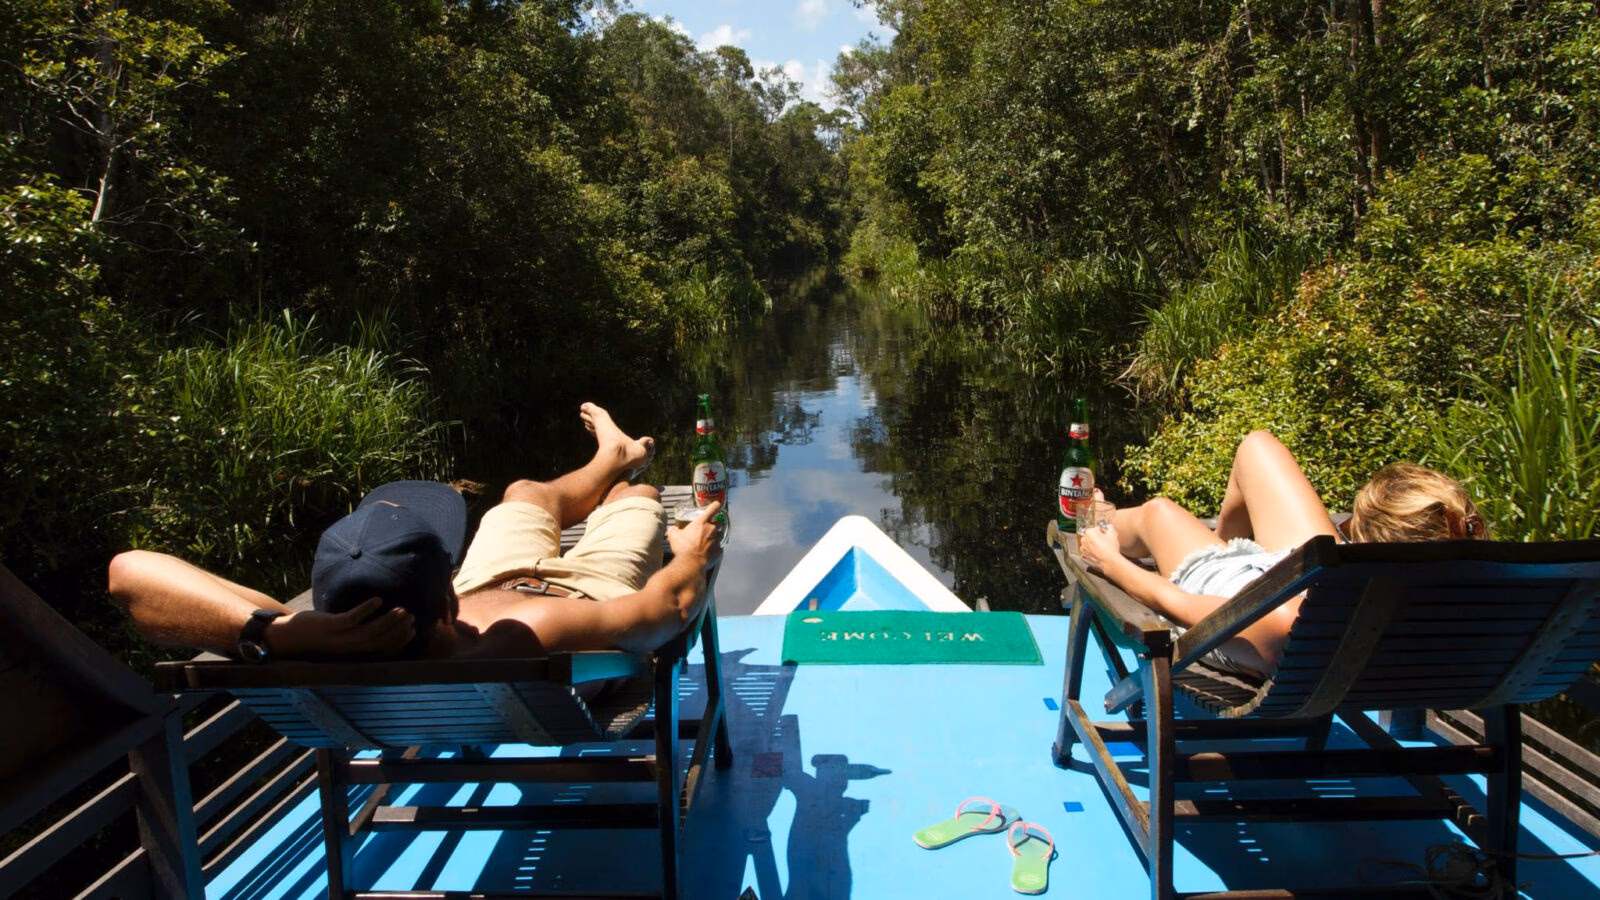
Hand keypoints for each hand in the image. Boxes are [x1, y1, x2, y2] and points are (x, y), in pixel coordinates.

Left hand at [268, 598, 414, 658]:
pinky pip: (352, 618)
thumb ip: (355, 634)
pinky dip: (367, 609)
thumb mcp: (339, 638)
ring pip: (371, 631)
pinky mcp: (330, 626)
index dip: (400, 641)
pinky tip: (378, 599)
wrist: (287, 638)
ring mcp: (340, 638)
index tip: (413, 628)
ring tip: (401, 608)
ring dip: (388, 620)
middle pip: (381, 641)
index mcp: (353, 654)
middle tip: (412, 616)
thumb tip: (376, 624)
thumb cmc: (315, 636)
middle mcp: (349, 649)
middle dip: (399, 629)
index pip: (383, 651)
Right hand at [668, 500, 724, 565]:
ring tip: (709, 538)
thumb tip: (672, 529)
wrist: (691, 563)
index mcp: (702, 522)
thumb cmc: (683, 548)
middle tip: (709, 526)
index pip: (713, 508)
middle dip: (715, 522)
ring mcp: (716, 540)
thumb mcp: (673, 536)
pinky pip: (719, 547)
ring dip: (717, 534)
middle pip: (719, 521)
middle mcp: (711, 529)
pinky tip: (710, 550)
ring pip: (721, 534)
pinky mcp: (719, 551)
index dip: (716, 505)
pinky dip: (716, 547)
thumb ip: (673, 530)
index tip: (717, 504)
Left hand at [1076, 523, 1123, 573]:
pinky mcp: (1084, 556)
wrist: (1109, 562)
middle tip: (1106, 542)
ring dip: (1094, 545)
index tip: (1106, 535)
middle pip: (1091, 536)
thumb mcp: (1113, 534)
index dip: (1103, 532)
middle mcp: (1083, 540)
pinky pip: (1088, 552)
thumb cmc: (1110, 548)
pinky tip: (1099, 553)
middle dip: (1098, 538)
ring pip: (1089, 544)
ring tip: (1103, 548)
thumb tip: (1109, 527)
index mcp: (1089, 532)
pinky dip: (1092, 552)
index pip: (1096, 529)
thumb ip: (1110, 527)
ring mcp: (1083, 549)